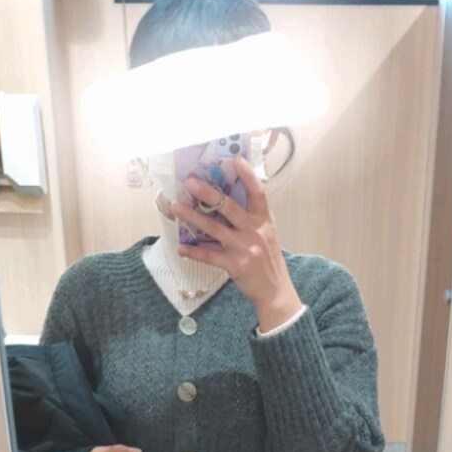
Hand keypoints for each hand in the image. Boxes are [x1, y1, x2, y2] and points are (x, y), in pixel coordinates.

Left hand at [170, 157, 303, 332]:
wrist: (275, 291)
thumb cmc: (269, 261)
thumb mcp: (267, 235)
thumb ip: (252, 219)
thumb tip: (225, 202)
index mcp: (264, 221)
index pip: (258, 193)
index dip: (248, 176)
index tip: (236, 160)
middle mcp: (255, 231)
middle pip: (229, 207)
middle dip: (208, 194)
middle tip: (191, 183)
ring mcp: (244, 248)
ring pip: (214, 229)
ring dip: (192, 217)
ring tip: (176, 207)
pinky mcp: (235, 265)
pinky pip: (210, 256)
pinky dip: (194, 252)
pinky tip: (181, 247)